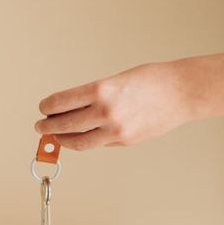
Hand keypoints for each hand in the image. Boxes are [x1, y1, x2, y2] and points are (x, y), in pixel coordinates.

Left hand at [35, 61, 196, 150]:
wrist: (183, 92)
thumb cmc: (150, 80)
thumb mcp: (113, 81)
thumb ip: (91, 98)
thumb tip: (68, 112)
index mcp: (100, 90)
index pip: (60, 103)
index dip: (46, 107)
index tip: (42, 108)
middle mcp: (105, 111)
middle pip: (64, 124)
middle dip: (47, 126)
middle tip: (40, 126)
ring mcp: (116, 130)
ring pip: (78, 141)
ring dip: (62, 139)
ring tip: (55, 135)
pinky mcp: (126, 141)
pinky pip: (97, 144)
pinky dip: (84, 141)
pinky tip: (79, 136)